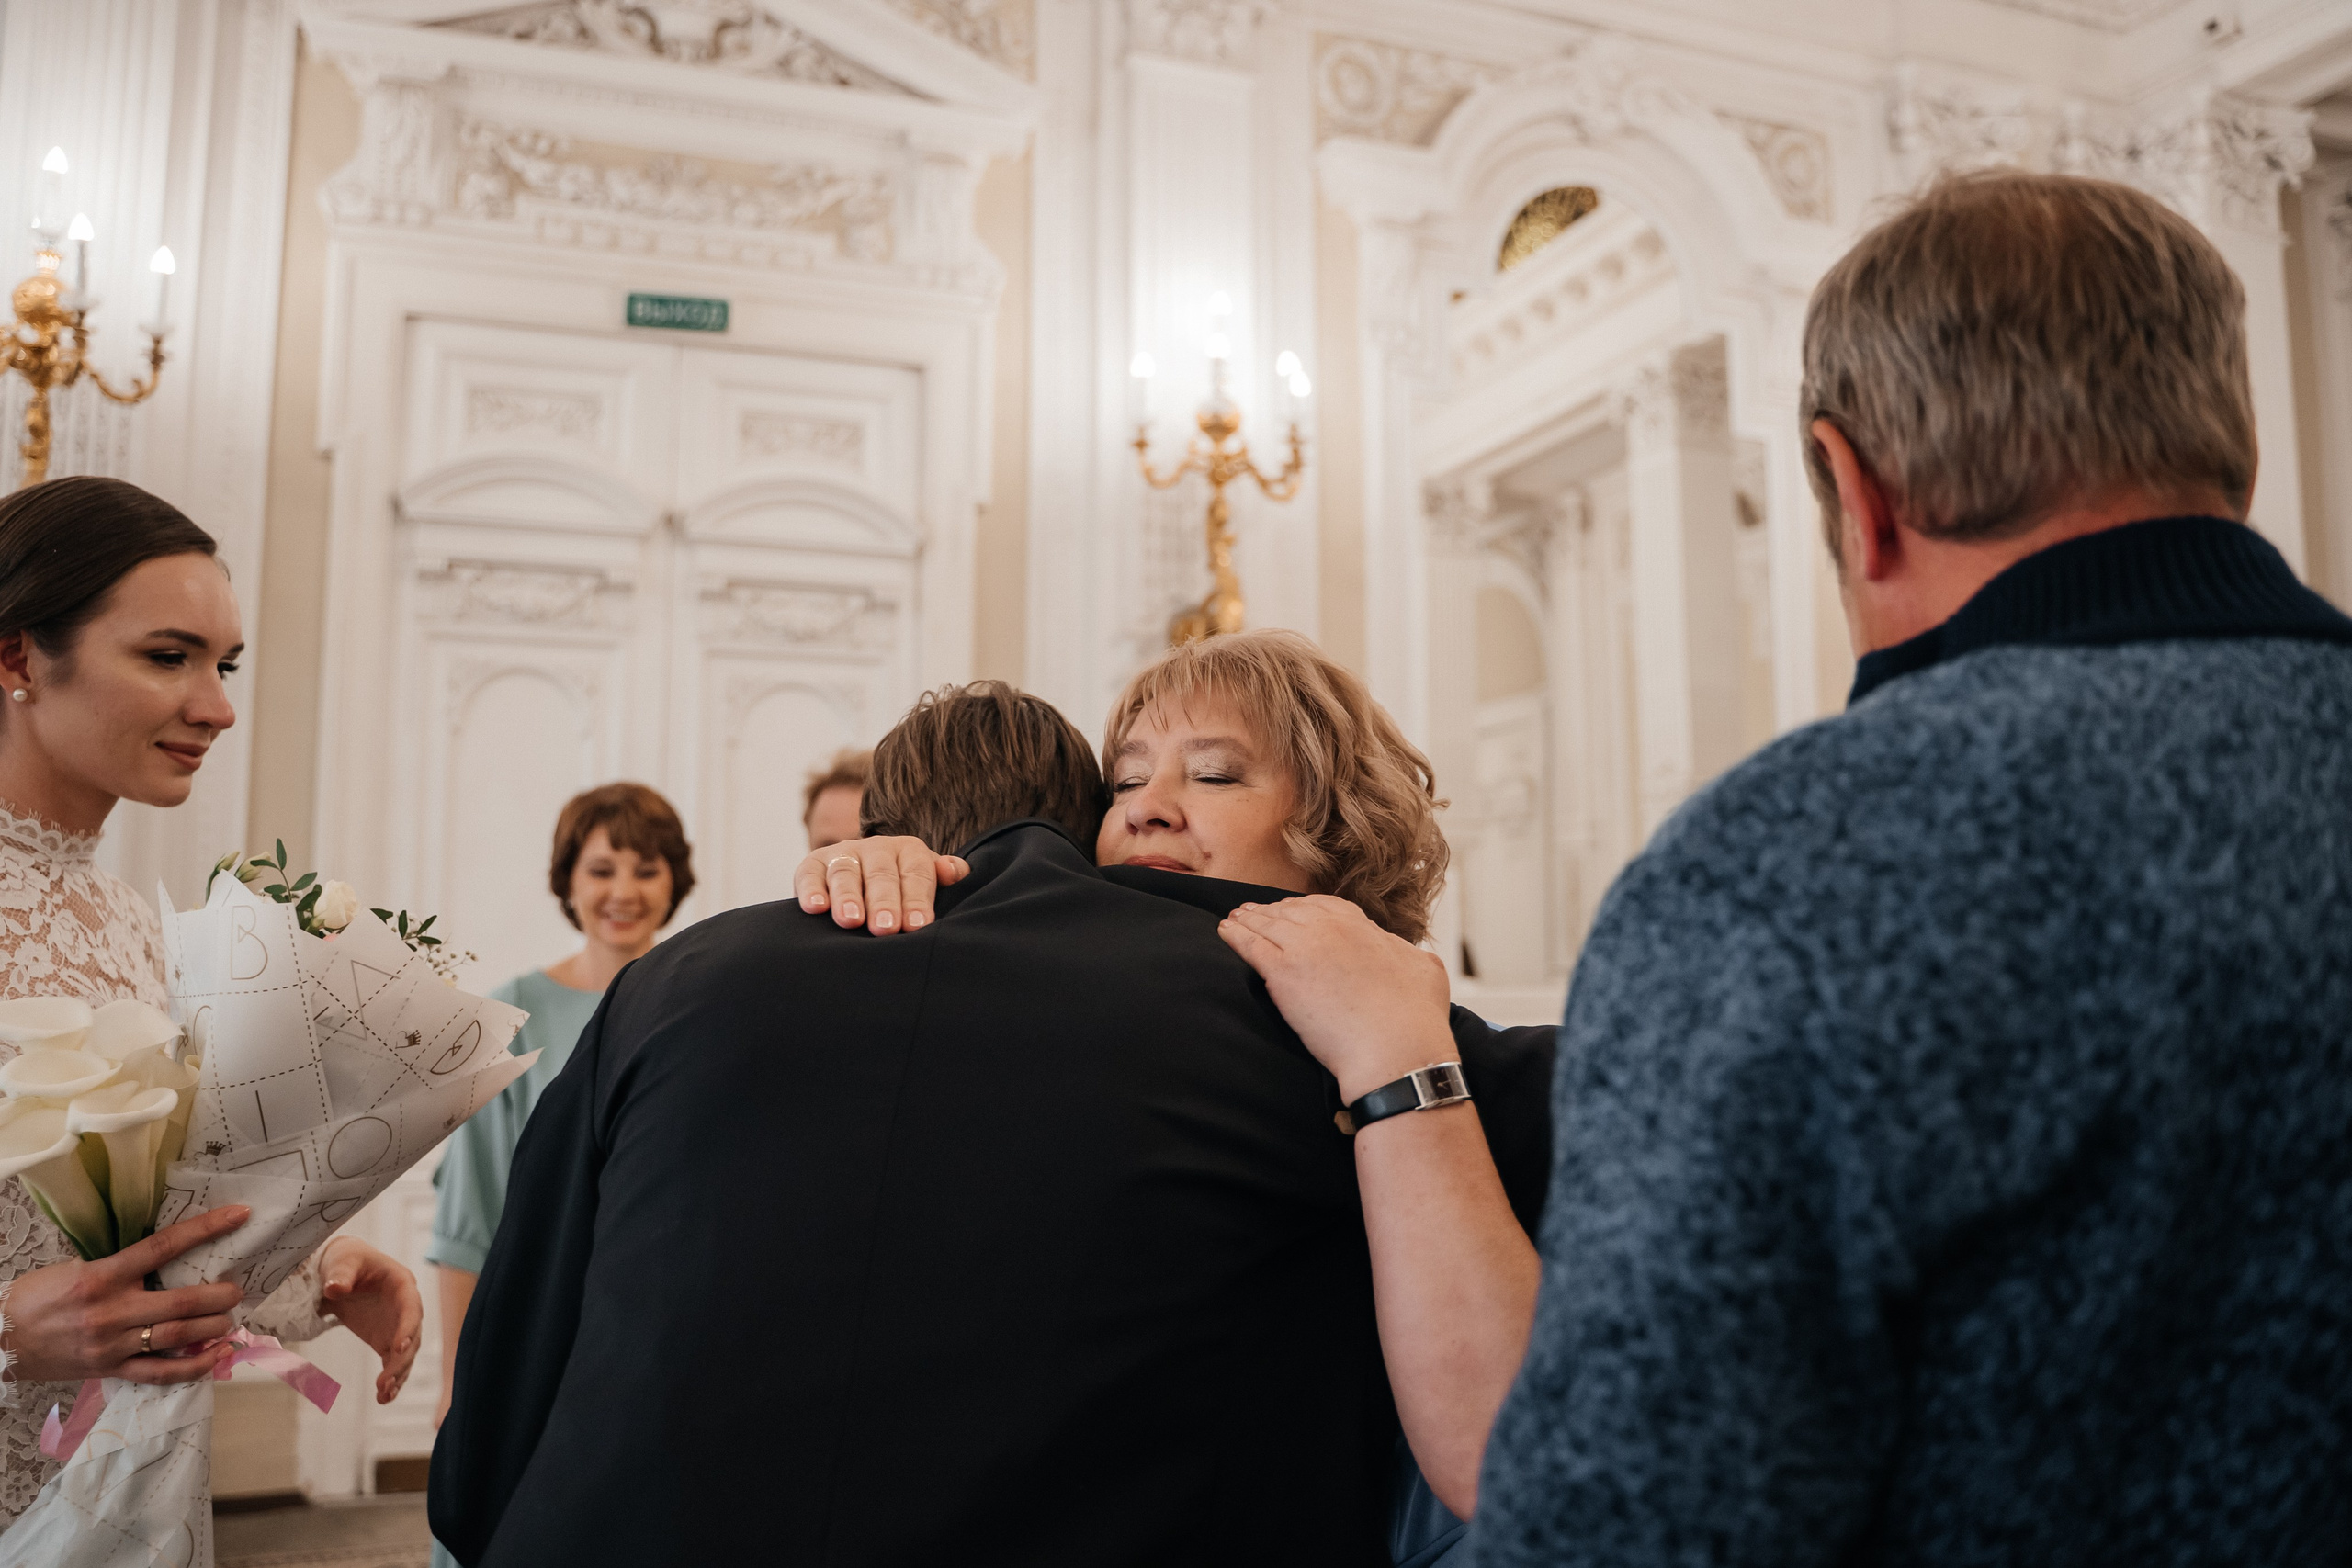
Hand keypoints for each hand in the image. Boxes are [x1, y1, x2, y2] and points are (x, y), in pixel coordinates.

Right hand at [0, 1205, 251, 1384]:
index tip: (238, 1216)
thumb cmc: (35, 1297)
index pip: (163, 1246)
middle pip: (180, 1302)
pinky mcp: (109, 1369)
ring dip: (212, 1328)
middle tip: (238, 1289)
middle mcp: (111, 1311)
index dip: (205, 1229)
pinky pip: (158, 1373)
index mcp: (102, 1276)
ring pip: (175, 1337)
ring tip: (231, 1319)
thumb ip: (118, 1266)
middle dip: (219, 1295)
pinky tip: (216, 1357)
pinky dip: (192, 1367)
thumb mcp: (75, 1268)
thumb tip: (164, 1256)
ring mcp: (112, 1344)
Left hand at [319, 1237, 421, 1404]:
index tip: (399, 1348)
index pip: (411, 1308)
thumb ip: (340, 1274)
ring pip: (406, 1355)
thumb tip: (335, 1289)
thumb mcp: (343, 1260)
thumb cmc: (347, 1259)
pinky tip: (383, 1398)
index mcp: (402, 1285)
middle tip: (385, 1380)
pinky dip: (390, 1380)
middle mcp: (406, 1308)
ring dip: (398, 1375)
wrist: (340, 1270)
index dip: (408, 1328)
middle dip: (402, 1361)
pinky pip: (392, 1363)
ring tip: (384, 1395)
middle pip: (413, 1337)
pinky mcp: (385, 1341)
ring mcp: (396, 1327)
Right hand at [792, 836, 968, 935]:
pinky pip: (810, 873)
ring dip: (847, 897)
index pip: (916, 873)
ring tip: (851, 921)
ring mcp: (843, 854)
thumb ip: (939, 878)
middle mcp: (876, 848)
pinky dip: (811, 889)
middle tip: (886, 928)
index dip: (917, 899)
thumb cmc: (902, 891)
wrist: (862, 879)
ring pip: (846, 873)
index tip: (918, 925)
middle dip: (884, 901)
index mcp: (908, 851)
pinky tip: (815, 907)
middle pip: (881, 874)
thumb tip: (957, 870)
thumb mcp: (923, 882)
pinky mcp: (813, 864)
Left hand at [1219, 896, 1455, 1101]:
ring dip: (1249, 920)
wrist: (1396, 1050)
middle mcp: (1331, 929)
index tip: (1294, 913)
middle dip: (1273, 912)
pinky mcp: (1283, 974)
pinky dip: (1235, 936)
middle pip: (1291, 913)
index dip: (1306, 910)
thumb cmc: (1416, 1019)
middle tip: (1256, 913)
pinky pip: (1250, 946)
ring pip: (1268, 926)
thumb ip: (1405, 952)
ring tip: (1235, 919)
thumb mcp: (1425, 969)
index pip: (1325, 907)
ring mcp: (1304, 947)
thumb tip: (1397, 949)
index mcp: (1362, 927)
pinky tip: (1225, 931)